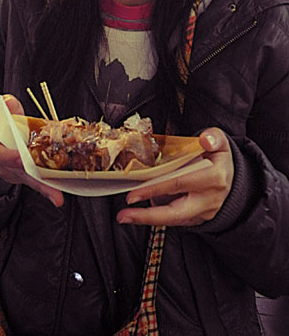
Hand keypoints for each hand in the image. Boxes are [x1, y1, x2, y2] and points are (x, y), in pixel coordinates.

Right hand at [0, 94, 63, 207]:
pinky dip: (48, 188)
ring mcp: (14, 174)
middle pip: (20, 175)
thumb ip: (6, 107)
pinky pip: (36, 182)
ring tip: (58, 197)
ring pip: (30, 182)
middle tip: (51, 192)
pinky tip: (59, 194)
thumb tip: (9, 102)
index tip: (19, 157)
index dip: (9, 156)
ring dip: (45, 189)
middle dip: (36, 183)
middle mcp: (3, 166)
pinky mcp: (25, 177)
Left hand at [116, 128, 233, 226]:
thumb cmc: (220, 158)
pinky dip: (157, 218)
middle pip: (174, 212)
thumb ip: (213, 137)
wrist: (233, 179)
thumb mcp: (220, 142)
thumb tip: (205, 140)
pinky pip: (175, 220)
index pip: (179, 183)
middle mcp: (208, 199)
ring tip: (126, 216)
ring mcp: (203, 213)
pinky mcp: (197, 219)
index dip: (155, 188)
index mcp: (213, 178)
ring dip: (148, 219)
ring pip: (173, 220)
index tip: (134, 192)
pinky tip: (140, 214)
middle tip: (125, 214)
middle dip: (147, 215)